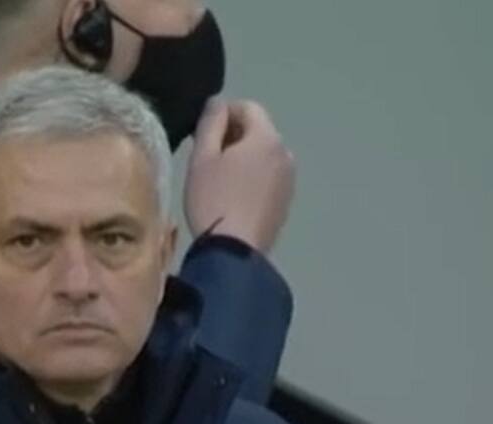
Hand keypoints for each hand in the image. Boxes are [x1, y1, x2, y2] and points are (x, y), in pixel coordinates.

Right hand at [184, 98, 295, 254]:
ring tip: (219, 181)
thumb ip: (210, 123)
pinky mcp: (286, 203)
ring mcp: (289, 181)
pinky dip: (253, 179)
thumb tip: (219, 102)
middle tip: (207, 158)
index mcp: (266, 138)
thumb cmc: (212, 200)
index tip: (203, 133)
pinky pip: (268, 179)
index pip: (248, 107)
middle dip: (234, 137)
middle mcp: (285, 154)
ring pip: (264, 156)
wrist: (234, 252)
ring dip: (244, 159)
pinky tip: (234, 199)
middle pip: (258, 132)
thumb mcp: (202, 158)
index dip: (223, 113)